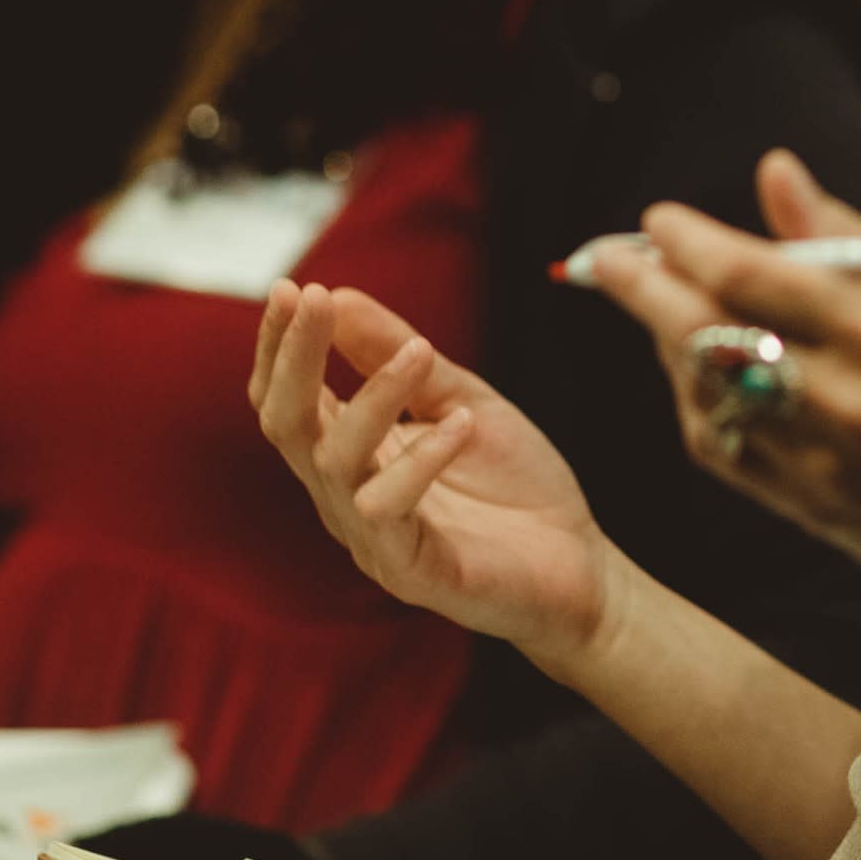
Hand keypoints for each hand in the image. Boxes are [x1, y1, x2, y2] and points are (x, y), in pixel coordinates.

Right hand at [251, 282, 616, 667]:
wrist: (581, 568)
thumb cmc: (515, 486)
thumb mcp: (462, 399)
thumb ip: (399, 357)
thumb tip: (336, 295)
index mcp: (350, 454)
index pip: (287, 398)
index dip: (280, 346)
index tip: (290, 287)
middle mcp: (344, 496)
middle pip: (287, 425)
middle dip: (294, 357)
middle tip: (310, 297)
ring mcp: (372, 537)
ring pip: (334, 462)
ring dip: (374, 396)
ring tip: (420, 349)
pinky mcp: (409, 572)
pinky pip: (389, 510)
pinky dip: (423, 459)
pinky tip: (461, 423)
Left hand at [588, 150, 860, 597]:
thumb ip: (846, 234)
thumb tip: (773, 171)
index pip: (752, 274)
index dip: (688, 242)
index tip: (659, 218)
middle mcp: (841, 399)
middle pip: (705, 336)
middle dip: (643, 289)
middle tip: (608, 256)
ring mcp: (817, 463)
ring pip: (703, 394)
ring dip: (666, 343)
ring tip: (658, 303)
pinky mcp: (806, 509)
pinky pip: (719, 450)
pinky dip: (693, 402)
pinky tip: (692, 369)